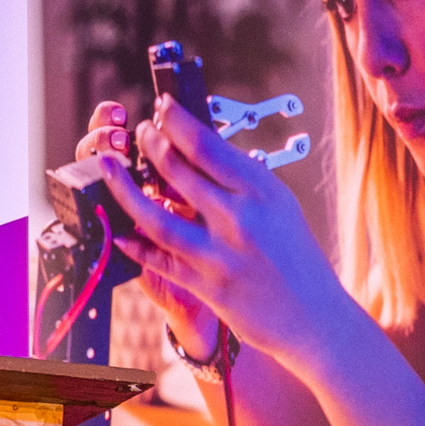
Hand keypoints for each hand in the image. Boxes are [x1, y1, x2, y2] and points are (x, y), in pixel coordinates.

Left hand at [93, 98, 355, 376]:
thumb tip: (201, 147)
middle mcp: (240, 218)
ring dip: (125, 187)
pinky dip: (135, 243)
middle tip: (139, 132)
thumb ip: (242, 181)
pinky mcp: (206, 286)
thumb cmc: (296, 257)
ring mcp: (220, 254)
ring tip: (109, 166)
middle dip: (150, 144)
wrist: (315, 317)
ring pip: (156, 215)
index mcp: (261, 191)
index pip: (208, 145)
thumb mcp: (279, 206)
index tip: (162, 107)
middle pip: (178, 170)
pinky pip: (159, 259)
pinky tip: (118, 229)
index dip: (177, 121)